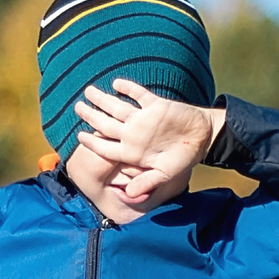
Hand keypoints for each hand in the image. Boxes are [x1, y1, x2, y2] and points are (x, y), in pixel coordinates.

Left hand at [73, 80, 224, 201]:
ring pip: (117, 107)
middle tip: (77, 107)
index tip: (79, 136)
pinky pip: (139, 95)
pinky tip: (116, 83)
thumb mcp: (165, 175)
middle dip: (91, 116)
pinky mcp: (156, 105)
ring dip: (103, 99)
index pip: (106, 147)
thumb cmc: (182, 158)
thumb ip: (147, 182)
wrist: (201, 139)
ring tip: (88, 91)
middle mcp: (134, 134)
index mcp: (132, 151)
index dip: (92, 142)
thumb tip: (129, 195)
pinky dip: (129, 88)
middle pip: (106, 124)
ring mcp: (144, 119)